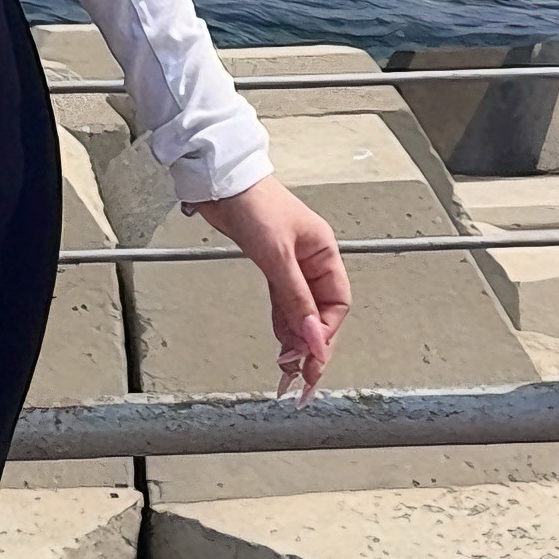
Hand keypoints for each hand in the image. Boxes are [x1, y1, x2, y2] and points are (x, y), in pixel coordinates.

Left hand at [186, 175, 351, 398]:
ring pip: (301, 310)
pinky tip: (281, 344)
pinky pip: (284, 302)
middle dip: (312, 342)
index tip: (312, 357)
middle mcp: (312, 260)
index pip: (336, 302)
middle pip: (320, 311)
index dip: (325, 332)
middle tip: (302, 375)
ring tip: (289, 369)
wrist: (222, 182)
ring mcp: (291, 264)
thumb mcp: (278, 255)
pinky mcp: (271, 265)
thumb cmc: (255, 203)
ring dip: (296, 338)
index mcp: (324, 251)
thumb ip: (295, 299)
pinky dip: (283, 324)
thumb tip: (313, 338)